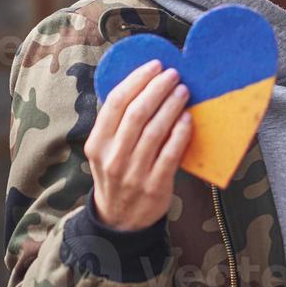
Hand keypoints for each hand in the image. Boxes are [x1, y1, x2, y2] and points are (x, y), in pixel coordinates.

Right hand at [84, 60, 192, 231]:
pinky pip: (170, 154)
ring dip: (171, 106)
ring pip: (154, 131)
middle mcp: (112, 157)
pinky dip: (180, 133)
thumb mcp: (105, 151)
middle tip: (173, 74)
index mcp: (97, 144)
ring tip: (183, 91)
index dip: (136, 81)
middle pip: (136, 113)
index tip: (154, 66)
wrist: (120, 221)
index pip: (115, 104)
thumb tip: (142, 86)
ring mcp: (133, 173)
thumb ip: (117, 125)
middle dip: (157, 89)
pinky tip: (188, 118)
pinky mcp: (154, 185)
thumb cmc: (117, 176)